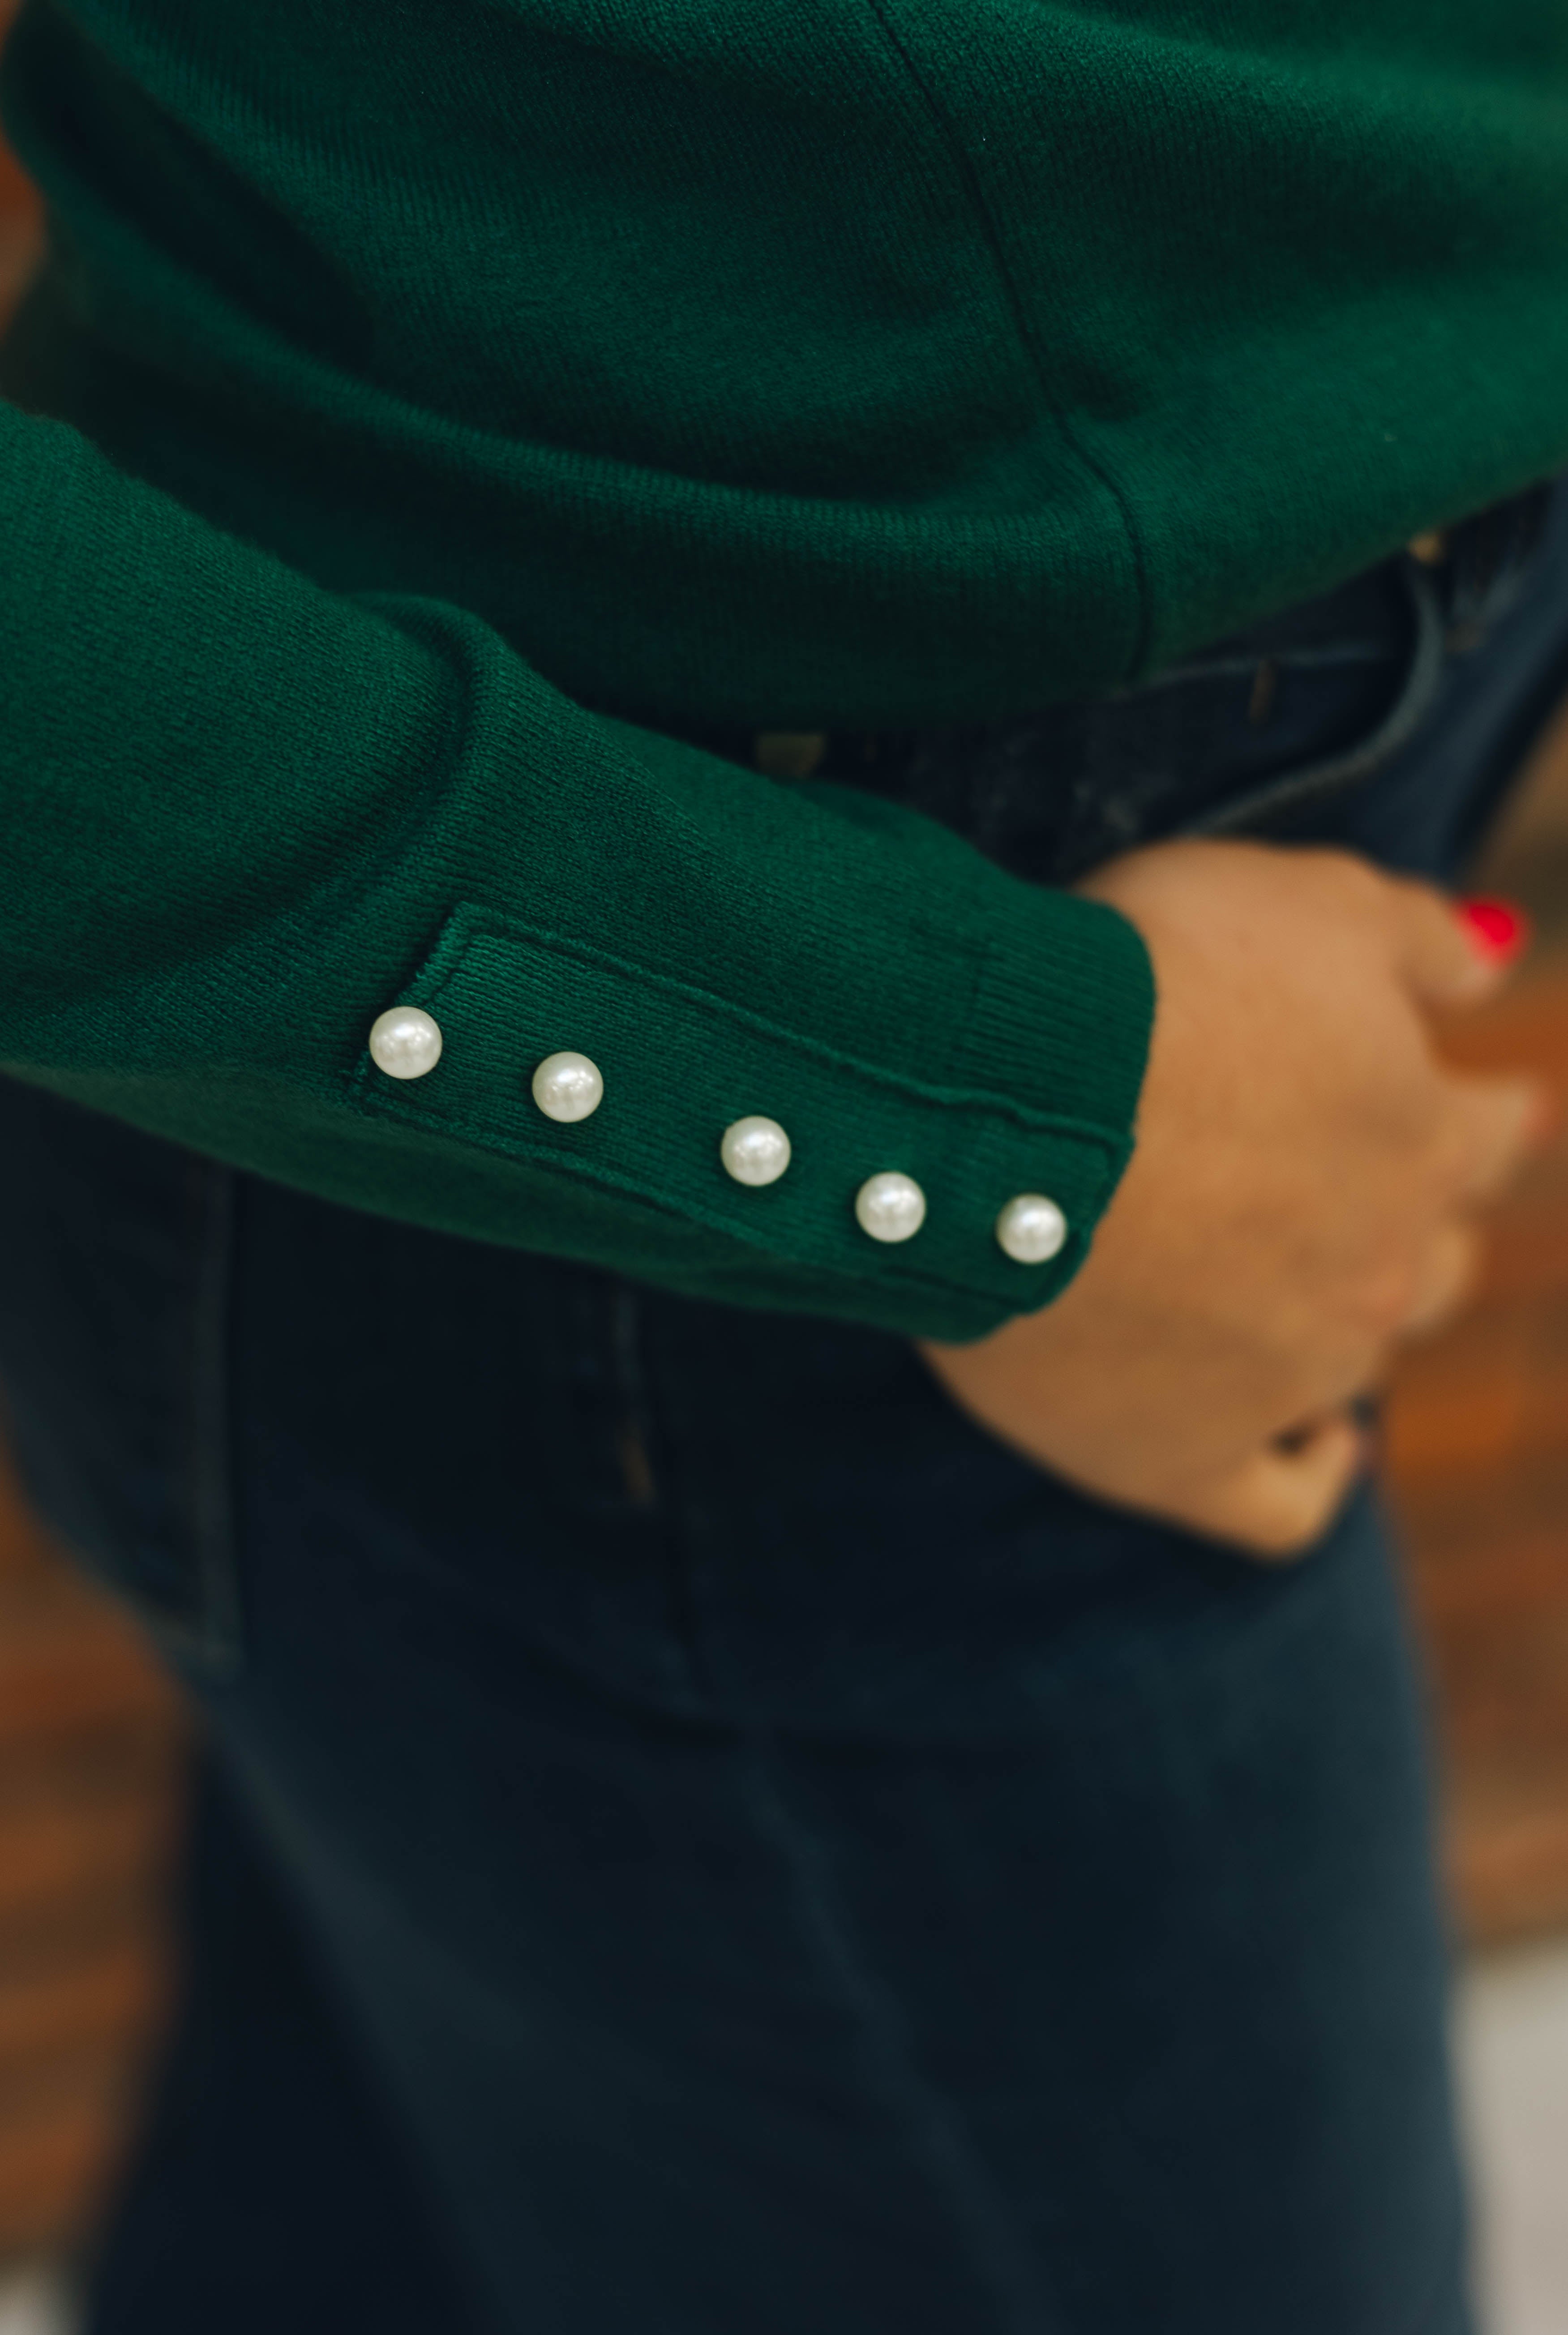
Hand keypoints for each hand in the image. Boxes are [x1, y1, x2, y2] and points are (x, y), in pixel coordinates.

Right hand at [920, 840, 1545, 1556]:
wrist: (1011, 1110)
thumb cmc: (1155, 982)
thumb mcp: (1309, 902)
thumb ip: (1420, 935)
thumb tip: (1497, 957)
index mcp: (1420, 1141)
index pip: (1491, 1132)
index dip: (1474, 1107)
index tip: (1456, 1092)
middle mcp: (1377, 1271)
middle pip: (1434, 1260)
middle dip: (1410, 1221)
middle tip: (1346, 1182)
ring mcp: (1287, 1375)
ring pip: (1361, 1358)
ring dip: (1339, 1316)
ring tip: (1284, 1281)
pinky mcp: (1182, 1454)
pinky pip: (1280, 1504)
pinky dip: (1310, 1475)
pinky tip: (1322, 1449)